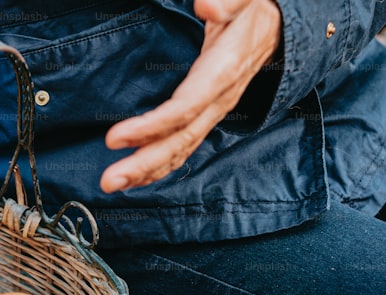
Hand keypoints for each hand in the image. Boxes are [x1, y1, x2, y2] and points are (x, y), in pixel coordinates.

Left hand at [99, 0, 281, 192]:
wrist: (277, 26)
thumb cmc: (252, 11)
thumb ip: (227, 1)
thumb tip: (206, 5)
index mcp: (222, 72)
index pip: (184, 108)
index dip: (151, 126)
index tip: (115, 137)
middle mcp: (218, 100)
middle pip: (179, 140)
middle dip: (142, 164)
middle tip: (109, 180)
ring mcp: (212, 113)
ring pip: (179, 150)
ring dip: (145, 172)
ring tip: (112, 184)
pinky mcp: (205, 117)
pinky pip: (182, 148)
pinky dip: (159, 167)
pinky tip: (137, 179)